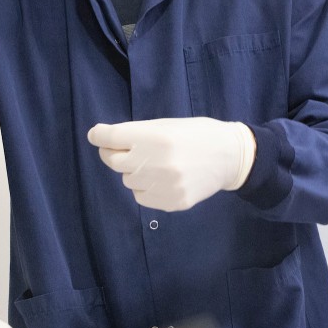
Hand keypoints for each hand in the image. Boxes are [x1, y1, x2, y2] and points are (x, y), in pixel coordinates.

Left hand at [88, 117, 255, 211]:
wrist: (230, 157)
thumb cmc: (196, 134)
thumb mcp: (167, 125)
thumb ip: (136, 132)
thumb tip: (100, 138)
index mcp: (155, 137)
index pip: (111, 137)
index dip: (100, 136)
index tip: (97, 135)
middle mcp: (156, 162)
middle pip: (114, 162)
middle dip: (115, 154)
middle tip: (126, 150)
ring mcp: (164, 186)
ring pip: (128, 181)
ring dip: (134, 172)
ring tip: (157, 165)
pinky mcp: (171, 203)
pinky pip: (142, 197)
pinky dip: (146, 188)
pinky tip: (164, 179)